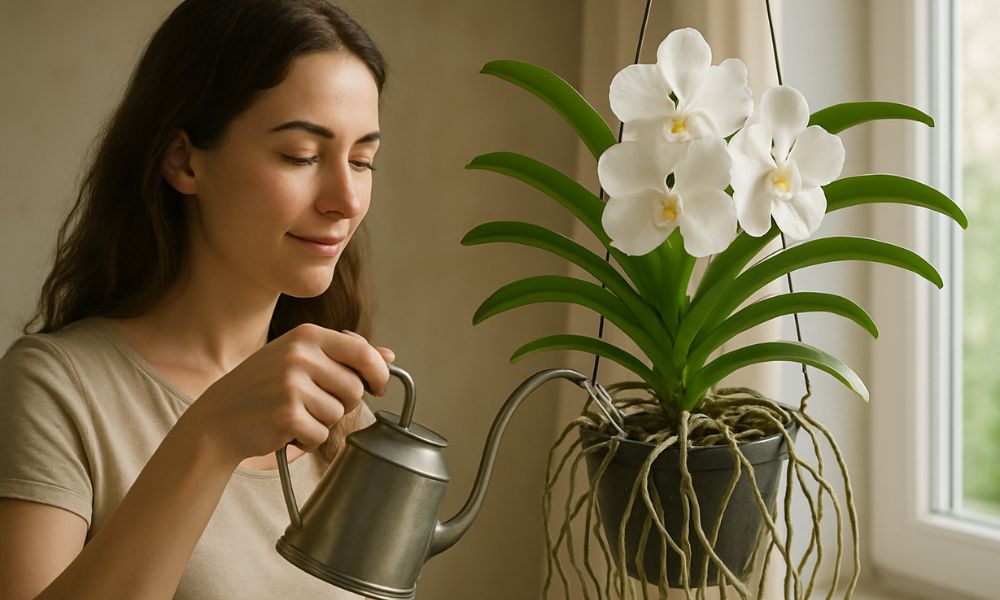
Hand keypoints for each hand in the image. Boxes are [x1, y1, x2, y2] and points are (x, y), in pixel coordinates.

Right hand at [181, 323, 392, 466]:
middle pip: (355, 388)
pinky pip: (320, 434)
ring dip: (322, 422)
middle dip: (342, 403)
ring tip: (294, 414)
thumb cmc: (264, 387)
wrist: (219, 418)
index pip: (363, 352)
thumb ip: (345, 354)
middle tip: (313, 403)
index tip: (378, 387)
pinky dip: (308, 439)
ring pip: (338, 413)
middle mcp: (299, 355)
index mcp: (306, 336)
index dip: (378, 373)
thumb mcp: (301, 358)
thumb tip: (389, 355)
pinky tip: (285, 429)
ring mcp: (291, 385)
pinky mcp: (286, 415)